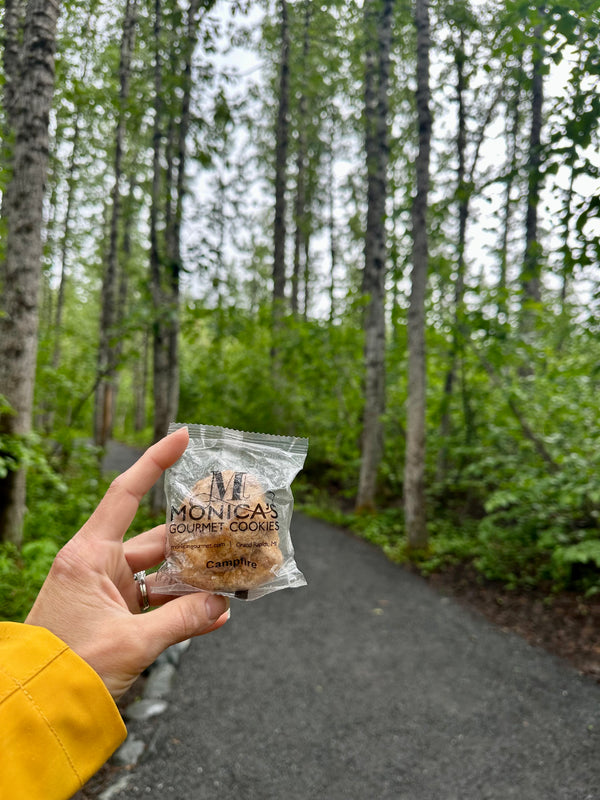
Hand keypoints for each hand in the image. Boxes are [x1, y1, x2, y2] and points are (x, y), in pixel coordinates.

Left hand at [25, 427, 228, 700]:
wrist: (35, 708)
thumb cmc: (67, 667)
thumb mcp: (131, 643)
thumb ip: (181, 620)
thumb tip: (222, 604)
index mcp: (89, 556)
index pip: (126, 494)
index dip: (155, 462)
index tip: (183, 437)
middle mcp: (97, 566)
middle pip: (155, 539)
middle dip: (194, 539)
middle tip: (232, 533)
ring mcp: (106, 591)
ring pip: (160, 574)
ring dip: (192, 580)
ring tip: (230, 579)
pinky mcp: (113, 614)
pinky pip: (155, 603)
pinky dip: (181, 608)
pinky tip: (212, 614)